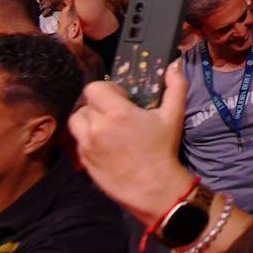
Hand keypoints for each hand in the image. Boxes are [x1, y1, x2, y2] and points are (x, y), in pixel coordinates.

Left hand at [68, 61, 192, 226]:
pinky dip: (88, 139)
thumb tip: (174, 64)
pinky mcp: (84, 162)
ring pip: (77, 123)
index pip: (94, 88)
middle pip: (85, 104)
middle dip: (99, 106)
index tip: (122, 98)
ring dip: (89, 121)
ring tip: (106, 128)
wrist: (153, 188)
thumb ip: (175, 86)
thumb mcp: (173, 115)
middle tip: (115, 114)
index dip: (107, 90)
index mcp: (117, 113)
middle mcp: (97, 127)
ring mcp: (87, 146)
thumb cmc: (163, 150)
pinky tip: (106, 146)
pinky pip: (79, 142)